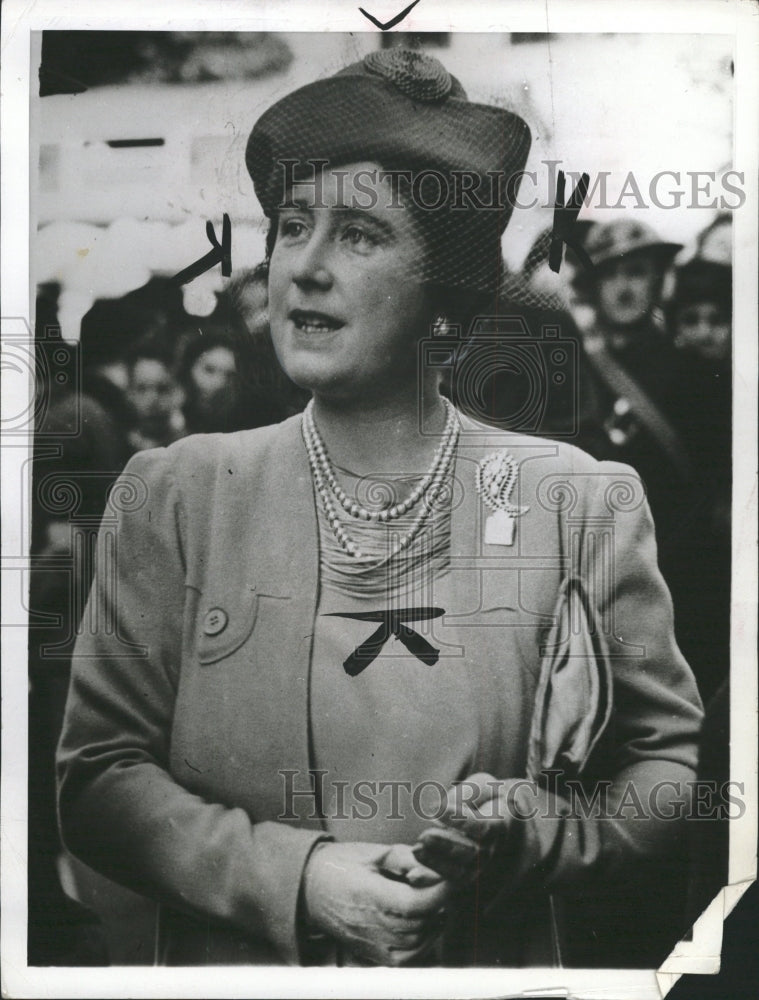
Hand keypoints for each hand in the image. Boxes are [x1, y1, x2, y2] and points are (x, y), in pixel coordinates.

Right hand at [302, 841, 449, 965]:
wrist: (309, 888)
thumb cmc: (340, 865)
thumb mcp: (373, 852)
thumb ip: (407, 859)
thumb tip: (435, 870)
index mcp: (369, 895)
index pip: (415, 904)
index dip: (440, 892)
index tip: (454, 877)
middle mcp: (370, 925)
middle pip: (421, 924)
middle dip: (439, 903)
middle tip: (442, 884)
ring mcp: (371, 944)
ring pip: (418, 944)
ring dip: (433, 922)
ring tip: (431, 901)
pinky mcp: (372, 956)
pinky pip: (407, 959)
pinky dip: (422, 943)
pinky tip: (422, 923)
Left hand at [415, 773, 524, 882]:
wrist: (499, 820)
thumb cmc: (487, 798)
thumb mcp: (482, 786)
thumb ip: (467, 794)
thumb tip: (445, 808)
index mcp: (499, 825)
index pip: (482, 827)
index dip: (460, 820)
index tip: (435, 809)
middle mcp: (490, 850)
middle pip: (470, 854)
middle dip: (445, 846)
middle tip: (424, 836)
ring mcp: (477, 866)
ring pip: (459, 872)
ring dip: (436, 863)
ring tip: (416, 850)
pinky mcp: (461, 874)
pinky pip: (447, 882)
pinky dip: (431, 881)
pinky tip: (413, 877)